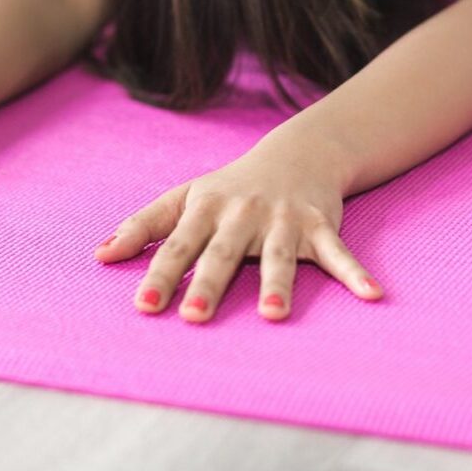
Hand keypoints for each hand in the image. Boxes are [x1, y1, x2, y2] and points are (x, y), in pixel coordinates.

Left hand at [94, 138, 381, 321]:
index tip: (144, 306)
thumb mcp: (184, 198)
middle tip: (194, 316)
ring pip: (279, 256)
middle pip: (223, 253)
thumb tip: (99, 255)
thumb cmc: (230, 186)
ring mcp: (283, 220)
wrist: (297, 153)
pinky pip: (338, 253)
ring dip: (278, 285)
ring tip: (275, 316)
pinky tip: (372, 295)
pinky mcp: (320, 225)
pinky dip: (356, 274)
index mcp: (205, 209)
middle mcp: (242, 214)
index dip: (160, 275)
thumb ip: (143, 227)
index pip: (177, 245)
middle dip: (209, 283)